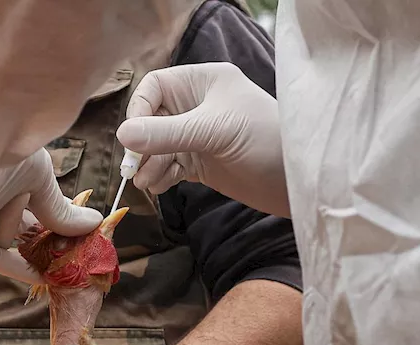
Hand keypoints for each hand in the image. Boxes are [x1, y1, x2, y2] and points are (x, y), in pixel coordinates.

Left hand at [0, 147, 101, 280]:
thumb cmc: (4, 151)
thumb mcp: (39, 180)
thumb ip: (60, 209)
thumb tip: (95, 222)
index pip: (24, 204)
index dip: (48, 218)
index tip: (74, 230)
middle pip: (15, 225)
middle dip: (41, 235)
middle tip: (71, 245)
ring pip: (5, 238)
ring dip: (20, 226)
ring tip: (28, 208)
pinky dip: (18, 267)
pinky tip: (43, 276)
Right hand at [117, 62, 288, 217]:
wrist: (297, 182)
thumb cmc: (265, 141)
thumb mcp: (213, 132)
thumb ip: (167, 134)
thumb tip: (123, 135)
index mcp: (203, 82)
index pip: (155, 87)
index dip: (139, 110)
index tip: (133, 137)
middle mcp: (198, 105)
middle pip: (152, 119)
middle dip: (142, 144)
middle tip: (135, 168)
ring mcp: (199, 135)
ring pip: (159, 146)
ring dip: (149, 164)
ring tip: (148, 183)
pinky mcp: (202, 162)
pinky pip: (170, 165)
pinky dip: (161, 176)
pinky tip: (159, 186)